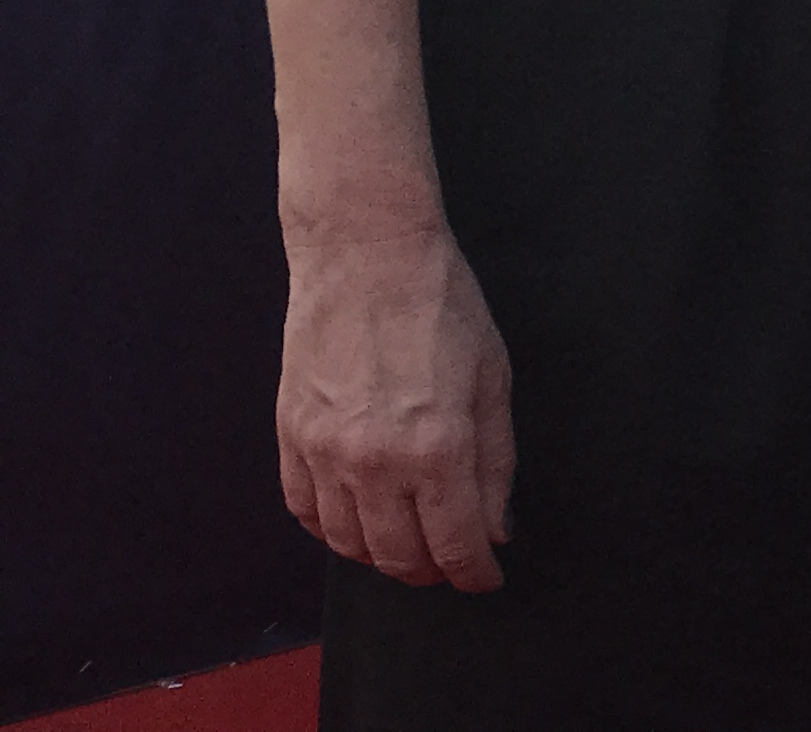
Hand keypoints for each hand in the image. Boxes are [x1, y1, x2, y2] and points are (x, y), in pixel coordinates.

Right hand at [275, 220, 515, 591]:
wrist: (366, 257)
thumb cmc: (440, 306)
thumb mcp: (494, 379)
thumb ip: (495, 462)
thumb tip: (495, 525)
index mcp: (437, 446)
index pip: (455, 544)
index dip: (475, 573)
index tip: (486, 577)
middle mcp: (375, 461)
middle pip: (399, 556)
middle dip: (431, 571)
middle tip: (451, 564)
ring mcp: (325, 453)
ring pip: (348, 543)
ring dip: (381, 557)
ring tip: (408, 547)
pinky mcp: (291, 438)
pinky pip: (304, 511)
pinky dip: (331, 530)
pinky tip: (356, 522)